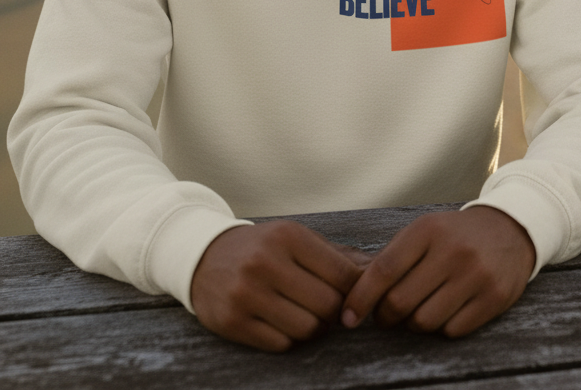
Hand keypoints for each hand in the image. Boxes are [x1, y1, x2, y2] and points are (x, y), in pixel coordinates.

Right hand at [191, 221, 371, 351]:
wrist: (204, 256)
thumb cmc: (264, 247)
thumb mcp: (297, 239)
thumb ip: (336, 256)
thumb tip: (376, 273)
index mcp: (289, 236)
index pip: (342, 274)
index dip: (356, 290)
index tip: (354, 295)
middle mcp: (266, 262)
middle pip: (327, 304)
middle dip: (335, 312)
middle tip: (329, 308)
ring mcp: (247, 294)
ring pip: (306, 328)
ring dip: (314, 328)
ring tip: (307, 314)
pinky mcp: (232, 322)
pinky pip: (280, 344)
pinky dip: (289, 338)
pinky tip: (282, 322)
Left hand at [341, 206, 535, 337]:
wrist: (510, 229)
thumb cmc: (455, 235)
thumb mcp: (424, 232)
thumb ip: (391, 259)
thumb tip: (354, 296)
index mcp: (428, 230)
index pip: (384, 270)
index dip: (360, 299)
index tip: (348, 317)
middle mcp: (452, 250)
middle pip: (400, 302)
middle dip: (386, 316)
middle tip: (388, 314)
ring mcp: (475, 275)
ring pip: (424, 321)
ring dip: (414, 324)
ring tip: (419, 310)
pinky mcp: (494, 297)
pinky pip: (452, 331)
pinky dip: (442, 328)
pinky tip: (446, 310)